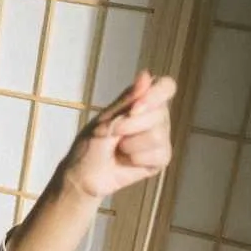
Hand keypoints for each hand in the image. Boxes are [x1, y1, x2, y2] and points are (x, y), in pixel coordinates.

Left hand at [60, 70, 175, 200]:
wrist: (83, 176)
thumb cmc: (91, 144)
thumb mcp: (105, 119)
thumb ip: (127, 100)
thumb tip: (146, 74)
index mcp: (144, 100)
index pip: (166, 87)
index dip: (154, 96)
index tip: (134, 109)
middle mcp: (157, 116)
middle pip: (160, 113)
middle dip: (130, 126)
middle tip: (112, 135)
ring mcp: (160, 137)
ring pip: (157, 135)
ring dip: (130, 144)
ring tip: (118, 149)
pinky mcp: (160, 158)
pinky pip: (159, 155)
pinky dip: (137, 159)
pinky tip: (127, 161)